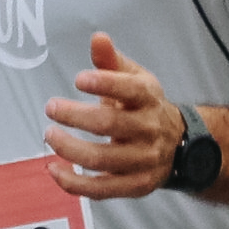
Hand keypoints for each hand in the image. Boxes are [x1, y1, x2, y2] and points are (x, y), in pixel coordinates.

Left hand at [44, 34, 181, 200]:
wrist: (179, 145)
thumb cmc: (144, 107)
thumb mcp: (135, 79)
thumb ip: (112, 62)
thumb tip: (97, 38)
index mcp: (150, 99)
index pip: (130, 90)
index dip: (104, 84)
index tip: (77, 79)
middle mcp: (150, 129)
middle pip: (111, 124)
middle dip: (76, 116)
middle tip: (51, 107)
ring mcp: (144, 160)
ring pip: (102, 159)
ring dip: (69, 149)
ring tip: (49, 135)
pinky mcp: (135, 186)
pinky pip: (101, 190)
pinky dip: (74, 183)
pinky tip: (54, 168)